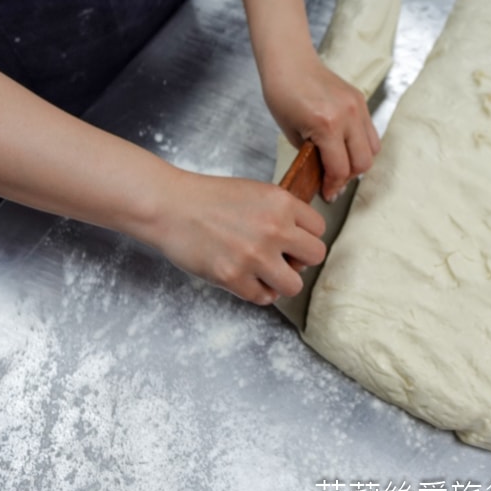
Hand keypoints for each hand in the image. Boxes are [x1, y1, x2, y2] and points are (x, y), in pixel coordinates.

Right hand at [145, 169, 326, 304]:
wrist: (171, 207)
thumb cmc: (210, 198)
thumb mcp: (256, 192)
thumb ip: (282, 212)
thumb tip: (301, 239)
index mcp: (282, 203)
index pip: (319, 229)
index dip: (305, 236)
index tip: (292, 239)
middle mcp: (274, 229)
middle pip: (315, 257)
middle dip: (300, 259)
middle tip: (282, 257)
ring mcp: (254, 256)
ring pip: (294, 286)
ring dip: (281, 281)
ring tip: (265, 273)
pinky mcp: (233, 278)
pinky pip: (263, 298)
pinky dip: (256, 292)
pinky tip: (245, 279)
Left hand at [262, 52, 380, 201]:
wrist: (290, 62)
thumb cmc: (282, 94)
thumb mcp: (292, 133)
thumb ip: (313, 156)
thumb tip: (328, 177)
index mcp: (326, 125)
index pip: (340, 168)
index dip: (333, 186)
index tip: (328, 194)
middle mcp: (347, 115)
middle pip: (362, 163)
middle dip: (347, 178)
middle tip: (334, 183)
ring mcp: (358, 107)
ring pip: (372, 149)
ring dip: (358, 162)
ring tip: (341, 164)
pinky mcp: (361, 101)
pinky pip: (370, 132)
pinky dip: (361, 145)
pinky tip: (345, 146)